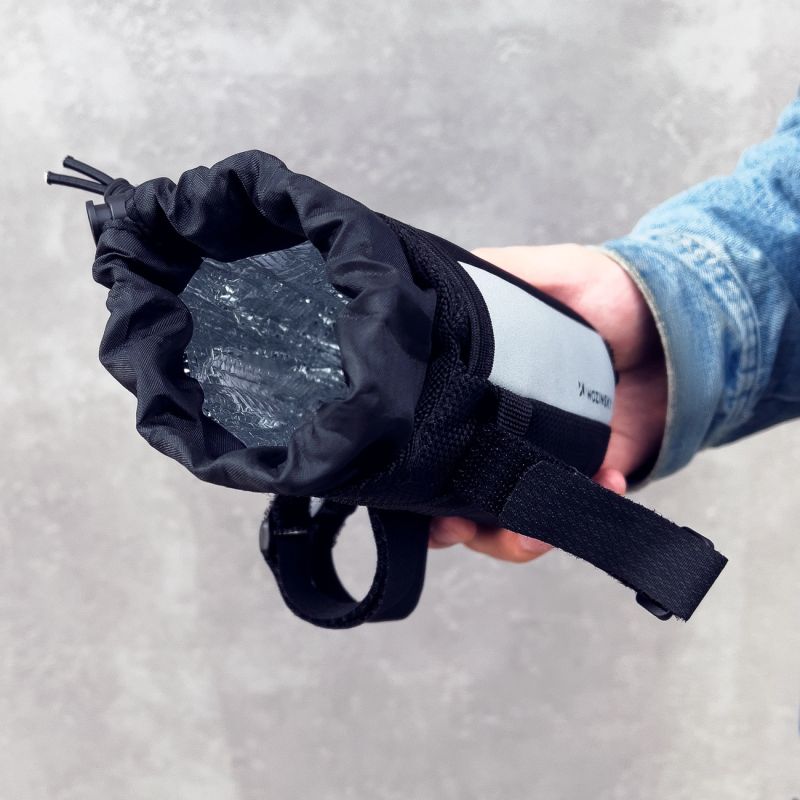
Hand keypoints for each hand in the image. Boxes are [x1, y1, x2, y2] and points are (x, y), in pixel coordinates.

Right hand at [429, 244, 667, 561]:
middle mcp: (499, 433)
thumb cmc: (605, 292)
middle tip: (458, 525)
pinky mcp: (588, 477)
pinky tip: (604, 483)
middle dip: (452, 524)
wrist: (677, 321)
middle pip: (455, 499)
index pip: (428, 445)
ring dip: (513, 535)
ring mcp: (542, 460)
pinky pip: (576, 513)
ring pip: (507, 522)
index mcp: (474, 393)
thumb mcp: (546, 273)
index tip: (413, 498)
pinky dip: (585, 510)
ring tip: (532, 530)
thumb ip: (496, 274)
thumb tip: (434, 277)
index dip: (413, 479)